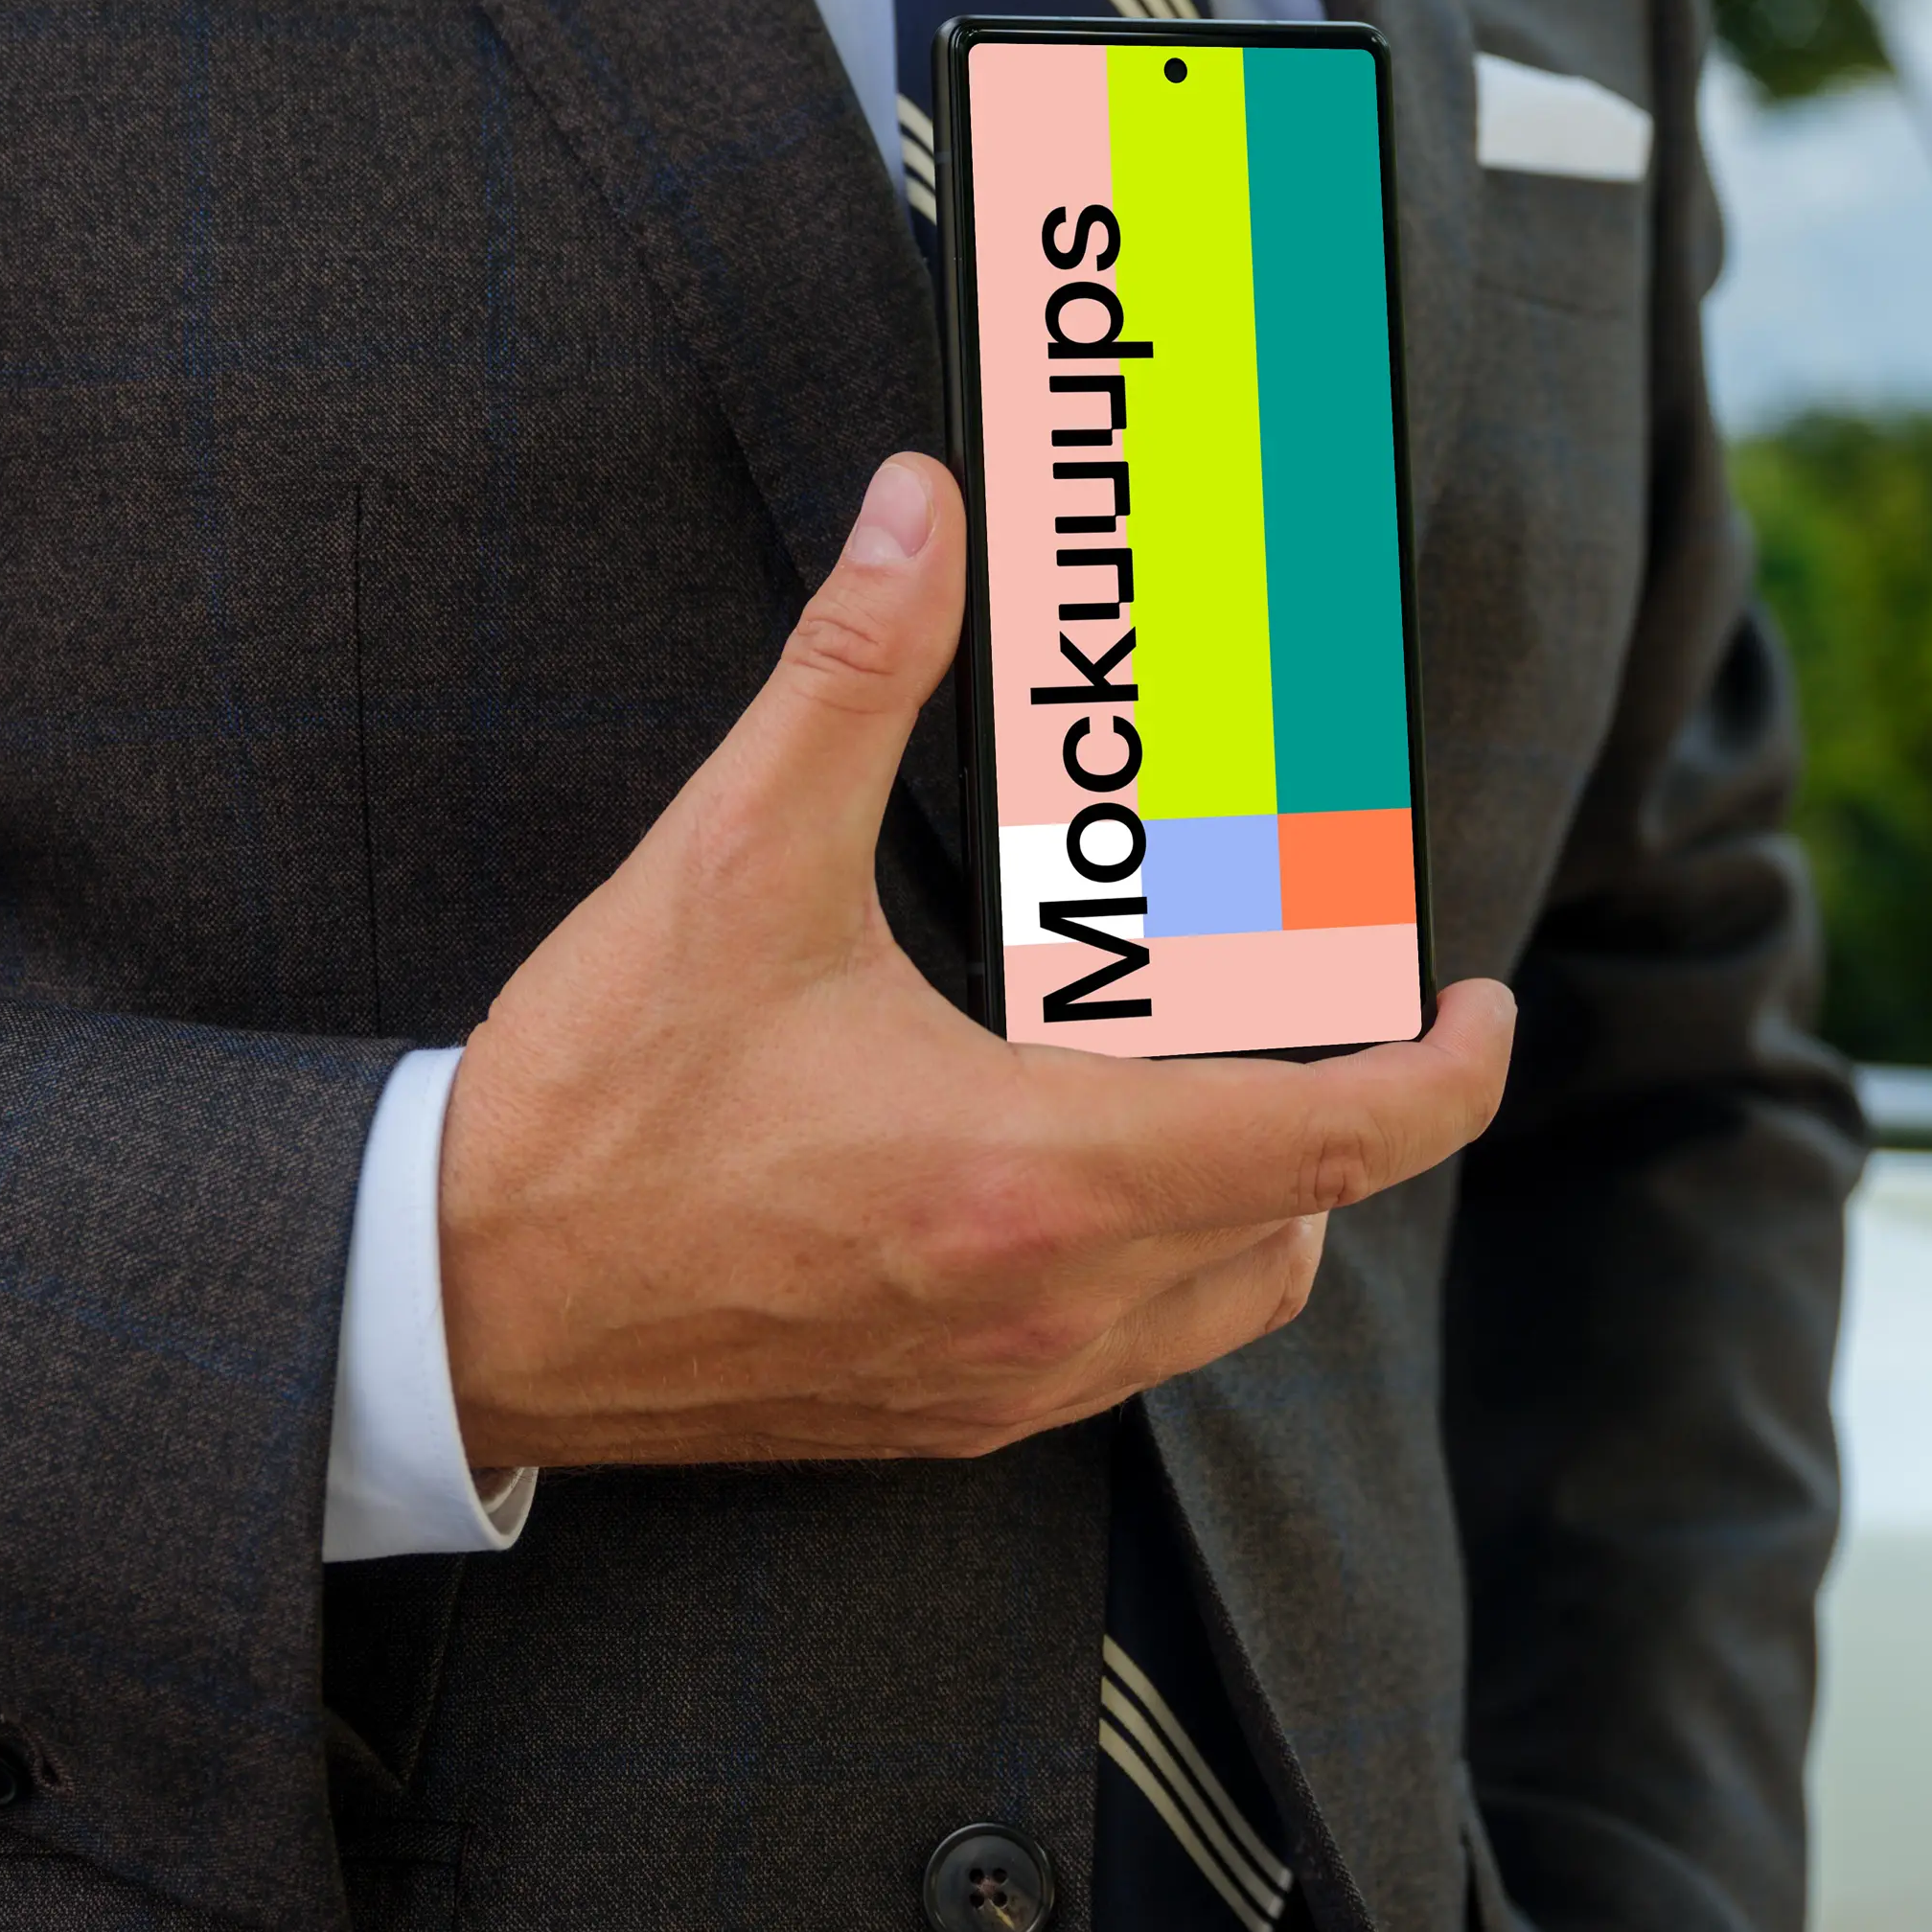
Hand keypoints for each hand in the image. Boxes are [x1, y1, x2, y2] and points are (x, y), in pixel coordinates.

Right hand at [434, 452, 1517, 1470]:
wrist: (450, 1305)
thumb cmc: (591, 1101)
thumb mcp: (729, 860)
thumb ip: (851, 670)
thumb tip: (918, 509)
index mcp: (1032, 1172)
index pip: (1334, 1145)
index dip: (1446, 1077)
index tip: (1481, 1007)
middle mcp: (1044, 1304)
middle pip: (1299, 1231)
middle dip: (1340, 1123)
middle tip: (1311, 1009)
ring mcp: (995, 1382)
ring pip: (1221, 1309)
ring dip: (1252, 1202)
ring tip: (1197, 1075)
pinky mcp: (934, 1423)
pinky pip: (1118, 1358)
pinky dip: (1150, 1266)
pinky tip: (1069, 1161)